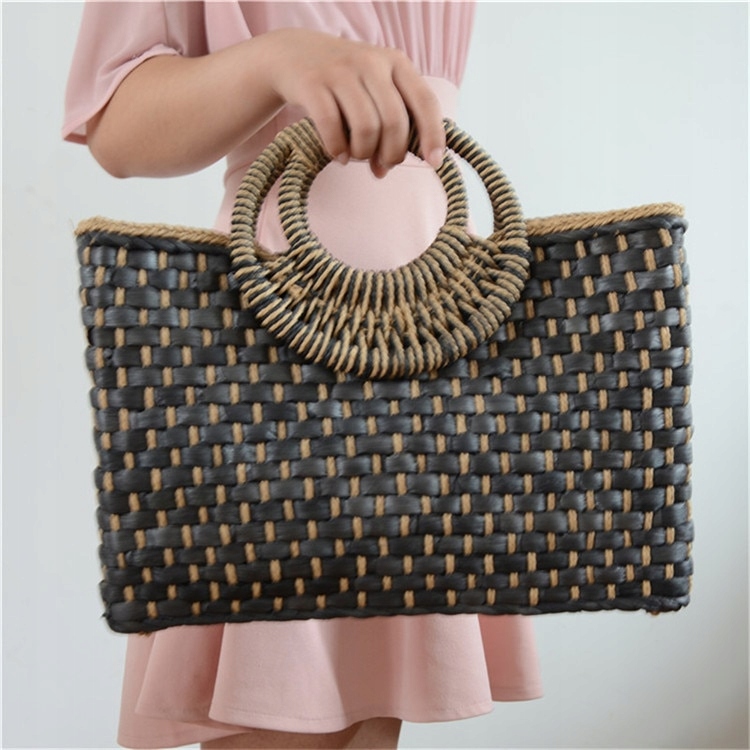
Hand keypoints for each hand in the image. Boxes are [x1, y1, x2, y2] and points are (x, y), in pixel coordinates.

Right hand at [262, 28, 444, 177]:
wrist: (294, 54)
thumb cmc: (345, 82)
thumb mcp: (375, 88)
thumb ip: (389, 123)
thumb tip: (385, 169)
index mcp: (396, 63)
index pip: (425, 102)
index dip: (433, 135)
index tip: (434, 163)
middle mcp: (371, 62)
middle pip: (394, 122)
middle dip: (391, 153)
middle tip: (381, 165)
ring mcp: (341, 71)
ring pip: (365, 128)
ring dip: (363, 153)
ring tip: (356, 156)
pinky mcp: (313, 84)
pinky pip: (332, 128)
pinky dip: (338, 150)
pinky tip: (339, 156)